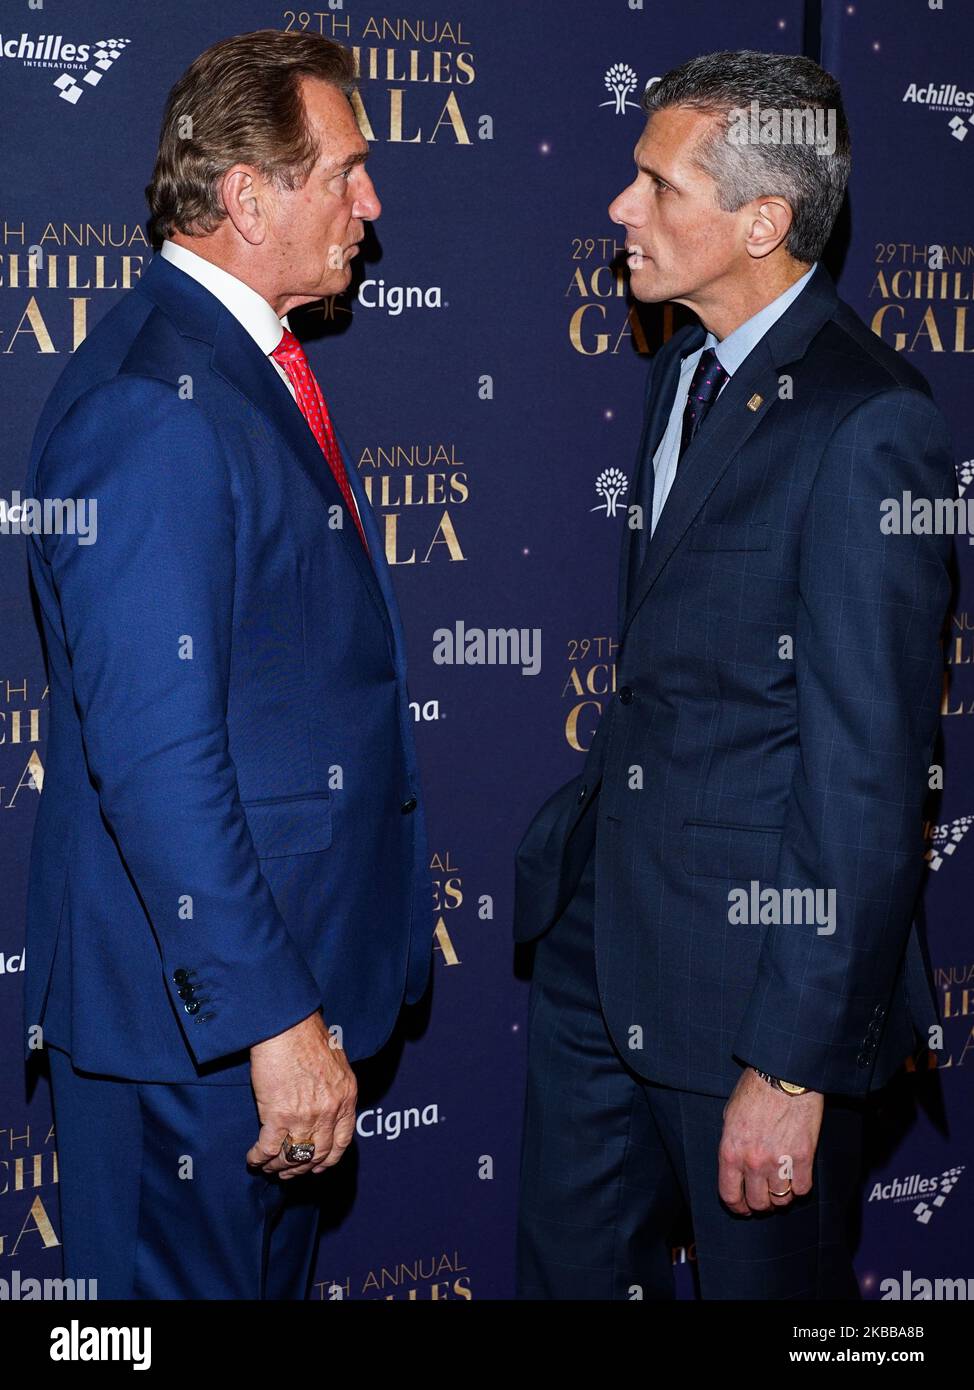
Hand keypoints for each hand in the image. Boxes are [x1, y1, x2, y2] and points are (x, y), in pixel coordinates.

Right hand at [246, 1010, 356, 1178]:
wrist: (287, 1026)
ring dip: (279, 1167)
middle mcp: (329, 1111)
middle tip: (288, 1172)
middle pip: (317, 1154)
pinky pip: (269, 1148)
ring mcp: (305, 1116)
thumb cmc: (307, 1035)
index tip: (317, 1165)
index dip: (327, 1159)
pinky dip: (260, 1158)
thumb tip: (323, 1102)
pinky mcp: (279, 1115)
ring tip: (269, 1168)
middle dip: (301, 1168)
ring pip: (293, 1156)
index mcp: (346, 1097)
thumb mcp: (335, 1063)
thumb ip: (332, 1088)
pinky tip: (253, 1158)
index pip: (342, 1141)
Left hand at [717, 1067, 823, 1214]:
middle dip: (760, 1204)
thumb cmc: (754, 1090)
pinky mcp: (803, 1157)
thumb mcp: (730, 1116)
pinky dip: (799, 1187)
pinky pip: (802, 1189)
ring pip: (781, 1200)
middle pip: (758, 1203)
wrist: (783, 1075)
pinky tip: (796, 1176)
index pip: (730, 1195)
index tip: (742, 1208)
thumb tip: (736, 1166)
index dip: (737, 1207)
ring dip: (780, 1196)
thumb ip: (732, 1144)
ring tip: (780, 1185)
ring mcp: (779, 1161)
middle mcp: (753, 1161)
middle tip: (764, 1198)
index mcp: (731, 1151)